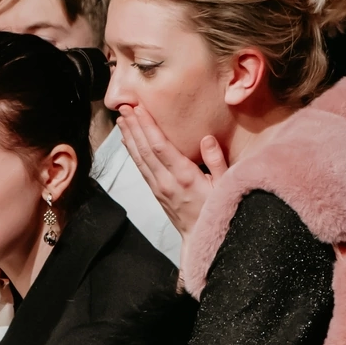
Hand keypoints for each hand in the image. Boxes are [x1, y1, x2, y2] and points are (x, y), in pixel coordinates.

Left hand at [118, 102, 227, 236]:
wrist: (200, 238)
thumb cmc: (216, 210)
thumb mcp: (224, 186)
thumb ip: (217, 162)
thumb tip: (207, 138)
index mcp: (184, 177)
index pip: (160, 147)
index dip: (147, 127)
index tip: (139, 109)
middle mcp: (166, 181)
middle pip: (145, 150)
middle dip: (134, 126)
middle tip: (123, 106)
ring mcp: (158, 188)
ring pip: (139, 158)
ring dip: (129, 137)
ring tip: (121, 118)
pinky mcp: (155, 192)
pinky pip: (140, 168)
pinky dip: (132, 152)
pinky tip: (127, 140)